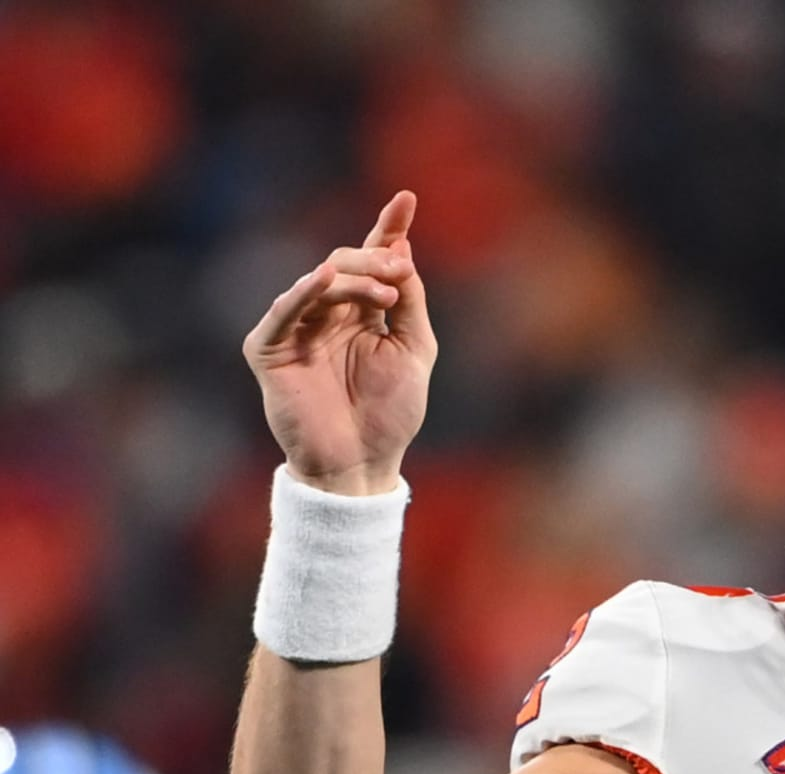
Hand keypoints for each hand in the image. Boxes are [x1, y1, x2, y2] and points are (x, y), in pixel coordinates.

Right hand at [242, 192, 435, 495]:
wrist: (363, 462)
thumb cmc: (390, 413)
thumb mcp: (414, 349)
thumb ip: (408, 300)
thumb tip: (402, 250)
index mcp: (362, 313)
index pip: (373, 260)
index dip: (388, 228)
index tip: (407, 197)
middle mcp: (328, 314)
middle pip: (346, 263)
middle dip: (375, 260)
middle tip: (399, 272)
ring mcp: (296, 328)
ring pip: (320, 282)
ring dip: (353, 279)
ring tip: (385, 291)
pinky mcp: (268, 348)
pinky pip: (284, 311)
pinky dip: (303, 292)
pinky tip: (324, 278)